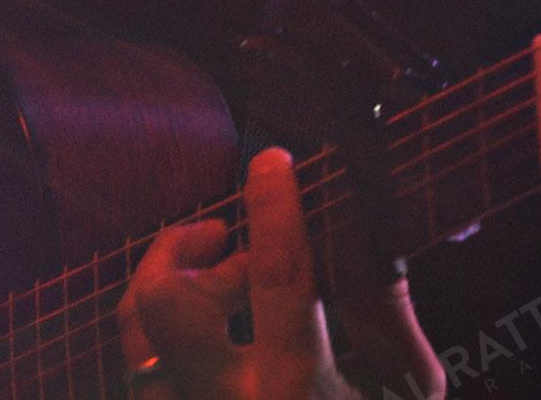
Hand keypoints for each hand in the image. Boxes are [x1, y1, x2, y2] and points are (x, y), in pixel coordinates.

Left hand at [115, 147, 444, 398]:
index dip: (276, 211)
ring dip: (177, 284)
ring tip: (224, 279)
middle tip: (234, 245)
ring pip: (136, 330)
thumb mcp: (405, 385)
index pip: (278, 280)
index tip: (273, 164)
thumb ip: (381, 305)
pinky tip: (211, 320)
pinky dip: (165, 327)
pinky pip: (138, 363)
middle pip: (165, 304)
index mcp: (295, 395)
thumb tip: (359, 218)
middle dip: (192, 253)